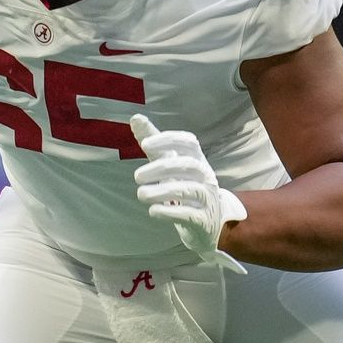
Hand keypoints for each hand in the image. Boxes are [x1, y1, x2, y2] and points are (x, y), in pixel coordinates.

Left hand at [129, 114, 247, 272]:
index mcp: (198, 160)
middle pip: (188, 165)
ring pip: (188, 190)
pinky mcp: (203, 220)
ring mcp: (207, 199)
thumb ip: (154, 145)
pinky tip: (153, 211)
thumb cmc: (184, 188)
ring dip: (161, 191)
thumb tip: (135, 118)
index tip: (145, 145)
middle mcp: (205, 177)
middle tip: (137, 176)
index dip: (168, 140)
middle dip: (160, 169)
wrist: (206, 225)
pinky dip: (168, 212)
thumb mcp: (170, 166)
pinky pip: (189, 215)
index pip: (189, 142)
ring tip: (141, 194)